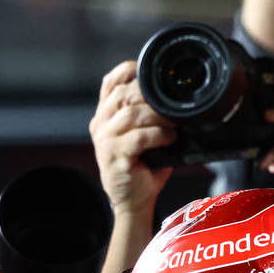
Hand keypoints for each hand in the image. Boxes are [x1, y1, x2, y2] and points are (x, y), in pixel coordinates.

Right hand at [89, 61, 175, 218]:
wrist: (133, 202)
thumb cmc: (142, 167)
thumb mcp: (140, 134)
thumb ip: (146, 112)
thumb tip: (173, 93)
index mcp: (104, 115)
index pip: (111, 81)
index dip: (131, 71)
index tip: (152, 75)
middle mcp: (100, 124)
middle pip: (124, 94)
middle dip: (152, 96)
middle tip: (171, 107)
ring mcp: (105, 141)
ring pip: (132, 114)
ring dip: (158, 117)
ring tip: (173, 126)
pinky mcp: (114, 156)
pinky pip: (139, 137)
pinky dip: (159, 135)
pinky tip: (169, 139)